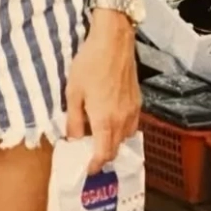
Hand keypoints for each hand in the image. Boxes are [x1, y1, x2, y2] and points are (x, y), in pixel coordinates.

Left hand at [66, 10, 140, 173]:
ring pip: (125, 137)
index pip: (103, 154)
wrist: (113, 41)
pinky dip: (121, 129)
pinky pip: (131, 124)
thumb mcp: (73, 92)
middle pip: (115, 149)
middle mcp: (122, 120)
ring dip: (113, 142)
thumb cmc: (90, 63)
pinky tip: (110, 119)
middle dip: (103, 156)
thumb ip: (73, 119)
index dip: (95, 165)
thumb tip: (72, 138)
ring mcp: (132, 110)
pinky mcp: (137, 101)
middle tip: (89, 154)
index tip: (87, 169)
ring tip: (98, 137)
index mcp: (104, 120)